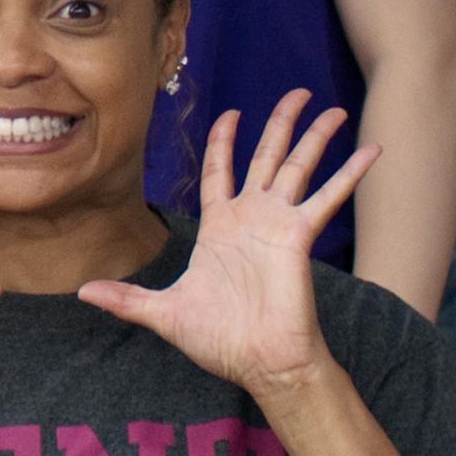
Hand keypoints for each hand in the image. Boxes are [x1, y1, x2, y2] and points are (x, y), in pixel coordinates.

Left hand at [79, 90, 374, 402]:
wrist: (259, 363)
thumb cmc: (218, 341)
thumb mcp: (163, 313)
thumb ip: (127, 299)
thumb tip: (84, 292)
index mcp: (219, 227)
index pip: (220, 170)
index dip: (224, 141)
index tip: (231, 113)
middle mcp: (251, 217)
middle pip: (267, 155)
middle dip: (280, 123)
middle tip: (297, 92)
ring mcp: (278, 222)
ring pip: (298, 166)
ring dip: (316, 137)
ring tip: (334, 108)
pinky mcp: (301, 235)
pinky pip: (328, 196)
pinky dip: (350, 173)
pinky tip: (371, 150)